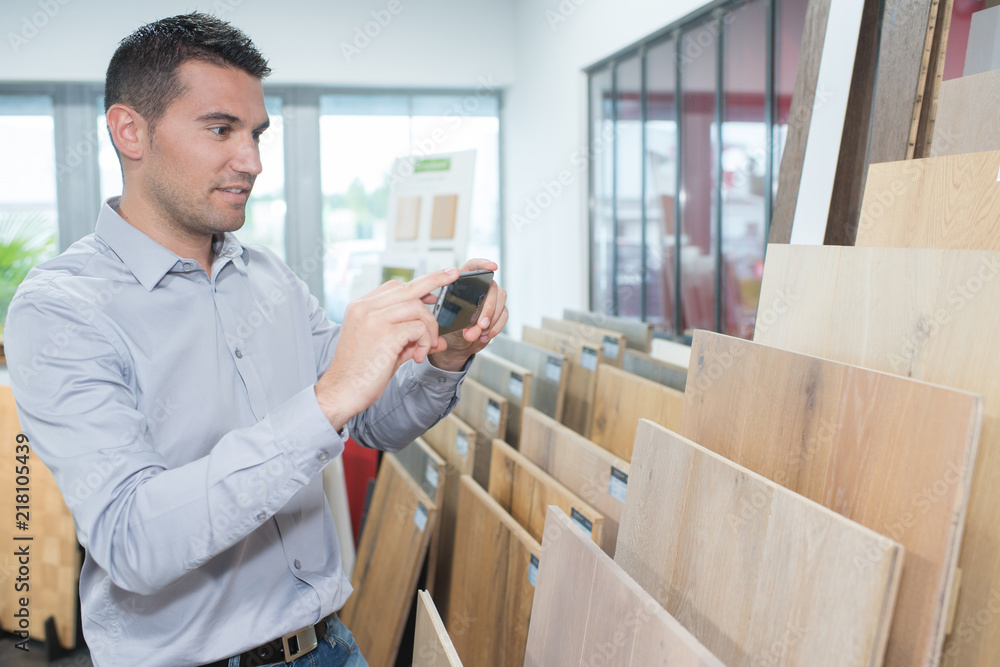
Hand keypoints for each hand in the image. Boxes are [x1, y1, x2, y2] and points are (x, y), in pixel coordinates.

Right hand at [315, 267, 460, 429]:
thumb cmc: (361, 373)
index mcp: (360, 307)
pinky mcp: (384, 333)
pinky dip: (425, 341)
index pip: (395, 286)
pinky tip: (418, 356)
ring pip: (417, 308)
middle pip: (408, 286)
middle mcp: (365, 307)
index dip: (419, 285)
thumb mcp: (386, 349)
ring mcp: (374, 318)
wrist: (341, 392)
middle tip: (453, 275)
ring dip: (429, 328)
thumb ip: (410, 340)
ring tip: (425, 348)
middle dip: (435, 279)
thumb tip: (439, 340)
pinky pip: (418, 328)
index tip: (436, 288)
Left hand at [428, 259, 508, 371]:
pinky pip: (504, 314)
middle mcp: (479, 287)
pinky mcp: (499, 310)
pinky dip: (495, 327)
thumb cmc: (449, 329)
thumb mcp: (447, 324)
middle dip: (488, 307)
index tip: (493, 267)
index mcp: (462, 283)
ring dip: (492, 318)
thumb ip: (458, 325)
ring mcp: (491, 297)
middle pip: (491, 287)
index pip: (474, 266)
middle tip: (481, 324)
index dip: (483, 264)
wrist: (456, 343)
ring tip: (479, 333)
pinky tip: (485, 335)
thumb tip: (471, 330)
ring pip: (501, 299)